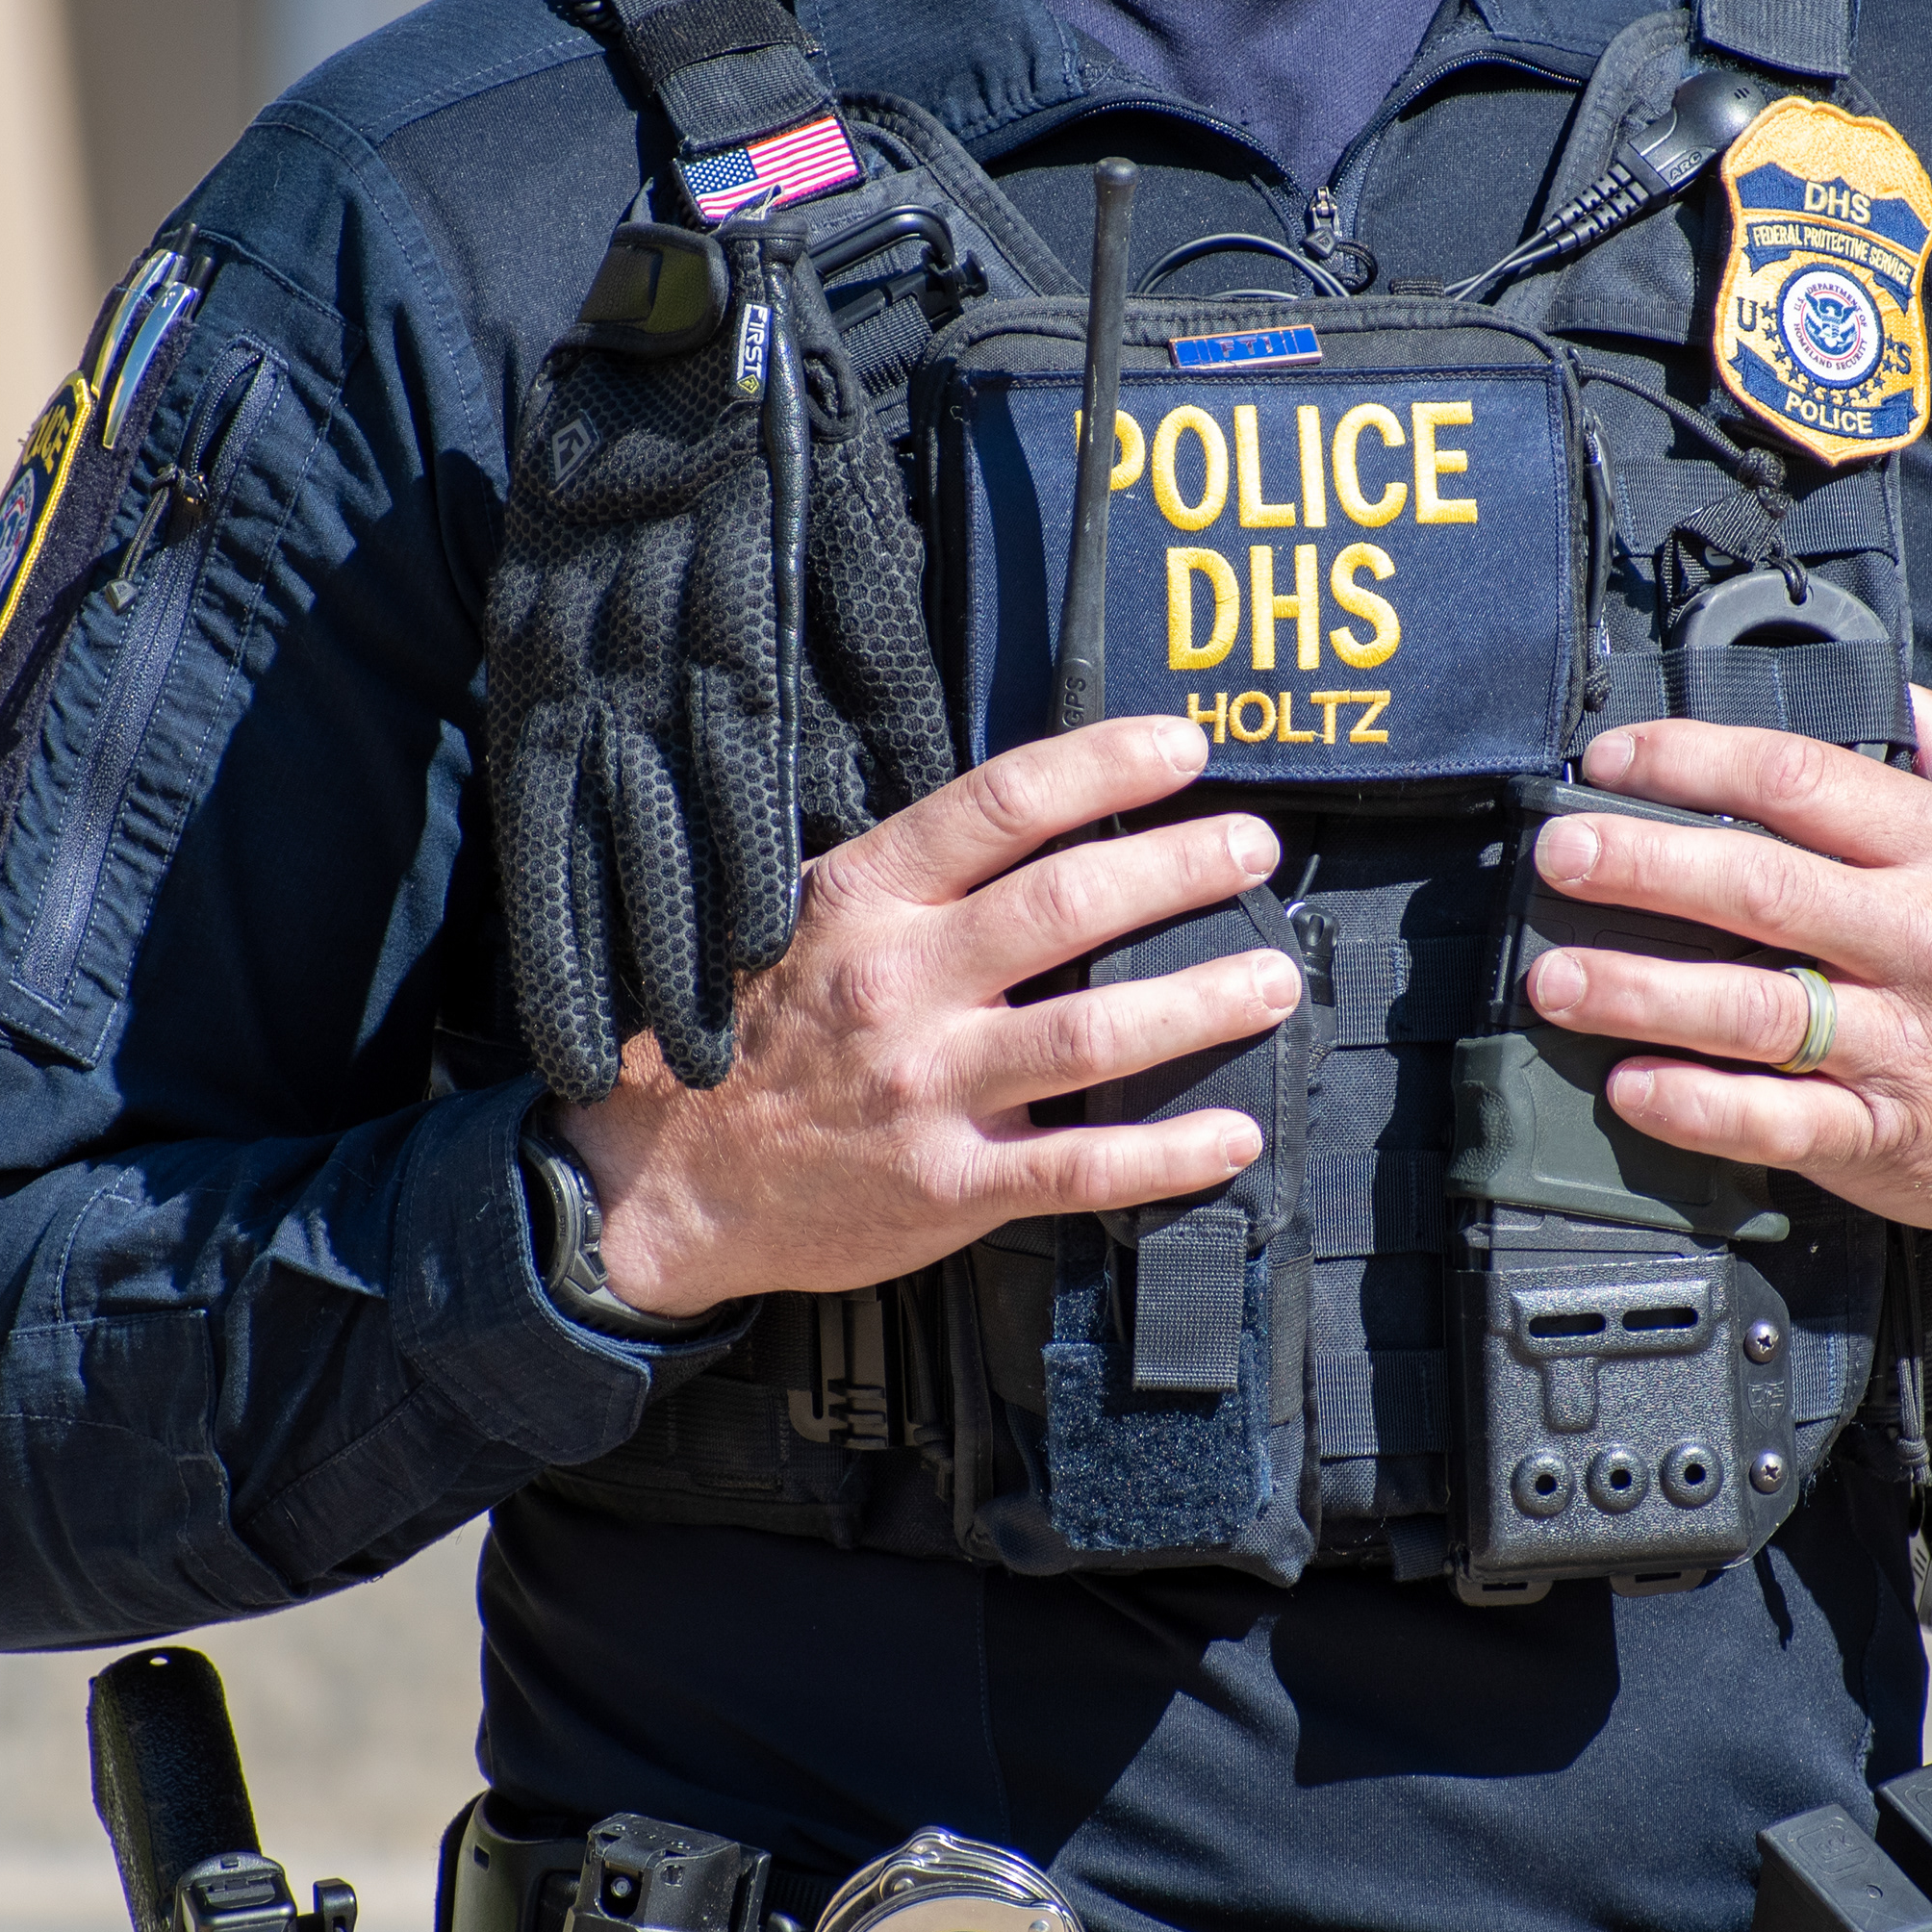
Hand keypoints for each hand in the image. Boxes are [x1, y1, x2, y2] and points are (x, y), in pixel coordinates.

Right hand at [556, 716, 1299, 1316]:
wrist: (658, 1181)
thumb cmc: (746, 1036)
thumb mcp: (800, 920)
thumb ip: (908, 878)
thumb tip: (1037, 823)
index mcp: (865, 901)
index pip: (1000, 806)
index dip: (1105, 765)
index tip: (1183, 746)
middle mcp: (900, 985)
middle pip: (1068, 906)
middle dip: (1180, 867)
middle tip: (1254, 849)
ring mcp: (926, 1089)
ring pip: (1093, 1034)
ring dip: (1201, 1001)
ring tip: (1273, 978)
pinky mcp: (947, 1185)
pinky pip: (1080, 1167)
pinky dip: (1169, 1153)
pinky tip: (1234, 1133)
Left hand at [1520, 693, 1931, 1246]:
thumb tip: (1891, 689)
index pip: (1802, 783)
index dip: (1693, 763)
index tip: (1613, 761)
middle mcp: (1921, 941)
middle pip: (1762, 890)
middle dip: (1645, 865)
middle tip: (1560, 853)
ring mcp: (1902, 1044)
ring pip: (1755, 1010)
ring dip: (1642, 991)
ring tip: (1555, 978)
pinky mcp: (1885, 1134)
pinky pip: (1778, 1120)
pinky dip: (1698, 1107)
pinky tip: (1631, 1087)